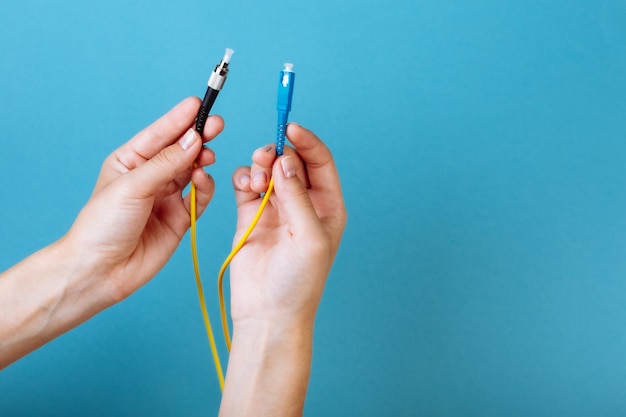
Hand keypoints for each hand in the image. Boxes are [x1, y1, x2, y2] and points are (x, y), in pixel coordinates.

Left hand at [64, 97, 223, 303]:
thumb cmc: (103, 225)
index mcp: (130, 161)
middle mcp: (150, 176)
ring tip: (206, 157)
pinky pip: (200, 196)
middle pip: (181, 150)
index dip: (180, 118)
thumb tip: (194, 139)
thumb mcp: (133, 186)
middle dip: (198, 136)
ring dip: (202, 161)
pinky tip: (203, 181)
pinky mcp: (181, 218)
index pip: (160, 134)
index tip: (200, 104)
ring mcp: (167, 197)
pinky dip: (206, 187)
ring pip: (193, 170)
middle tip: (216, 125)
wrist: (101, 271)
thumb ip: (167, 163)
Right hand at [230, 123, 345, 327]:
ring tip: (256, 182)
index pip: (320, 161)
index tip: (290, 127)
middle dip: (279, 153)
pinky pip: (247, 182)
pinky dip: (245, 177)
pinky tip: (246, 187)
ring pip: (268, 168)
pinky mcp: (251, 214)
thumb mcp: (308, 237)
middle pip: (292, 160)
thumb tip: (285, 160)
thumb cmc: (298, 281)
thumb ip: (297, 196)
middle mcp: (303, 202)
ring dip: (260, 165)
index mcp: (327, 205)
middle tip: (267, 159)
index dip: (306, 142)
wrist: (267, 312)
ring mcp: (277, 207)